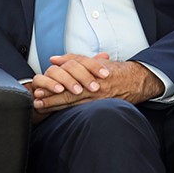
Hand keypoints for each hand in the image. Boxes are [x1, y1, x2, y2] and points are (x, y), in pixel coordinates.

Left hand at [28, 53, 163, 115]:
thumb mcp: (94, 61)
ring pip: (73, 105)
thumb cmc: (114, 70)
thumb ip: (73, 59)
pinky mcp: (101, 107)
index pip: (68, 81)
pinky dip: (67, 112)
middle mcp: (95, 89)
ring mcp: (98, 100)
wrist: (136, 81)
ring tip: (41, 108)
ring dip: (56, 107)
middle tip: (37, 101)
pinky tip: (56, 113)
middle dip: (51, 99)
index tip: (39, 89)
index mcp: (92, 75)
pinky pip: (81, 110)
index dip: (53, 86)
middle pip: (69, 95)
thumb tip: (54, 60)